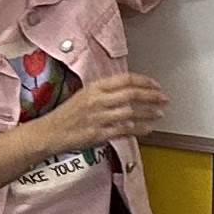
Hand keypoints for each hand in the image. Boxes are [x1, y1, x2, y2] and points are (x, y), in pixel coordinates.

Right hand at [45, 72, 168, 153]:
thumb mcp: (85, 95)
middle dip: (152, 96)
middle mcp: (98, 100)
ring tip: (159, 113)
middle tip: (164, 98)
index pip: (125, 79)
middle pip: (131, 94)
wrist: (50, 132)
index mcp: (95, 87)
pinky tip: (148, 129)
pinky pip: (124, 130)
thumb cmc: (67, 115)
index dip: (144, 81)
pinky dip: (138, 129)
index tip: (155, 85)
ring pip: (130, 112)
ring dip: (148, 113)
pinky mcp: (98, 134)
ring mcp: (99, 117)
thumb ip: (105, 93)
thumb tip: (127, 92)